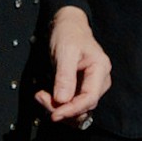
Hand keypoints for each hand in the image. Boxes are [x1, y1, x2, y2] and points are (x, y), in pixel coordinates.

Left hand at [35, 6, 110, 124]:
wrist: (68, 27)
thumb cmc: (69, 34)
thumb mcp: (65, 51)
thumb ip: (65, 76)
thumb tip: (62, 100)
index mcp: (100, 69)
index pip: (90, 98)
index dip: (72, 110)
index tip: (54, 114)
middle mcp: (100, 81)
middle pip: (84, 107)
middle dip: (62, 108)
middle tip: (41, 97)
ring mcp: (91, 87)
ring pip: (78, 111)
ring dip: (59, 109)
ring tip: (41, 96)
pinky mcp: (81, 90)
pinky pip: (72, 106)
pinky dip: (58, 106)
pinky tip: (45, 96)